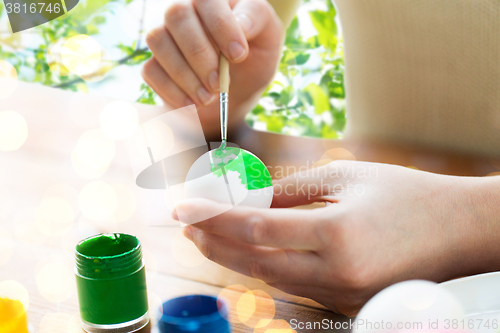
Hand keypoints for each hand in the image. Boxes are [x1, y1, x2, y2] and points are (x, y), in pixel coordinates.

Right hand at [142, 0, 282, 136]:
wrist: (235, 97)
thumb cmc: (254, 61)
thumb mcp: (269, 39)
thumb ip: (258, 20)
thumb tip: (241, 22)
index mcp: (214, 2)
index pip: (207, 0)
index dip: (221, 27)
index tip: (238, 55)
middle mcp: (185, 12)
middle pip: (177, 14)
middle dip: (200, 54)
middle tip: (219, 83)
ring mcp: (165, 37)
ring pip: (158, 40)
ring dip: (185, 74)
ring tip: (209, 97)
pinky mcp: (154, 65)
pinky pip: (151, 70)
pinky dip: (173, 90)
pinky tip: (193, 103)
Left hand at [172, 160, 499, 315]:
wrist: (454, 230)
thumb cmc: (403, 194)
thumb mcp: (345, 176)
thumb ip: (292, 191)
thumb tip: (251, 199)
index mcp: (337, 233)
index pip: (257, 227)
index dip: (214, 218)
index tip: (184, 209)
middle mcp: (337, 272)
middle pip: (256, 263)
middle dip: (215, 245)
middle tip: (189, 228)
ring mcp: (343, 295)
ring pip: (272, 281)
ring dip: (237, 259)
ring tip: (211, 239)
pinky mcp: (348, 304)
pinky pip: (296, 289)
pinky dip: (268, 270)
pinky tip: (251, 254)